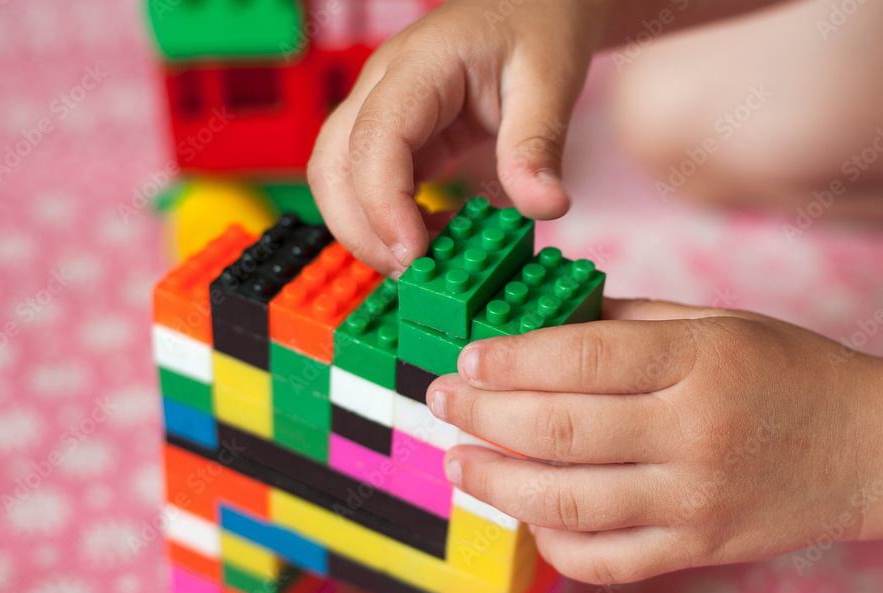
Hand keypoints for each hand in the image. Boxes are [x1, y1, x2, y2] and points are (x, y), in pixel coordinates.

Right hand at [308, 0, 608, 276]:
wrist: (534, 4)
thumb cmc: (538, 26)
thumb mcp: (550, 80)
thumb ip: (538, 145)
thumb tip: (544, 207)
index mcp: (418, 67)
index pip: (374, 140)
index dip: (383, 205)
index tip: (414, 255)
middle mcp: (382, 87)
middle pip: (332, 167)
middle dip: (361, 230)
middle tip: (414, 275)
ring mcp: (380, 111)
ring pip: (337, 180)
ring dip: (367, 229)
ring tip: (424, 261)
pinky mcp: (394, 135)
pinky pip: (367, 184)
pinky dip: (388, 220)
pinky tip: (433, 236)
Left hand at [427, 298, 882, 583]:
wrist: (871, 446)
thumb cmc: (788, 371)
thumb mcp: (714, 322)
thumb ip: (625, 320)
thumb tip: (538, 324)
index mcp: (696, 362)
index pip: (578, 359)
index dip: (507, 360)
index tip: (464, 359)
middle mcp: (691, 433)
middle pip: (558, 429)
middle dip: (482, 416)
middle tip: (442, 402)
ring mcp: (694, 500)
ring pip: (568, 502)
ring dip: (496, 484)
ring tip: (458, 462)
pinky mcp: (699, 549)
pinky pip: (606, 559)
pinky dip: (552, 541)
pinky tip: (524, 515)